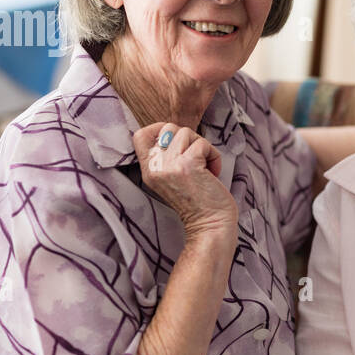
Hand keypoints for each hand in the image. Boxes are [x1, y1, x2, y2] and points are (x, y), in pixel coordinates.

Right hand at [132, 122, 237, 240]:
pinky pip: (203, 144)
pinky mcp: (187, 165)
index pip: (140, 135)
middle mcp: (155, 167)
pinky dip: (214, 156)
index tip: (178, 142)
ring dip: (203, 147)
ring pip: (187, 132)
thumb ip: (167, 158)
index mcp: (149, 171)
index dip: (159, 128)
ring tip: (205, 167)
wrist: (210, 227)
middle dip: (189, 138)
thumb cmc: (198, 203)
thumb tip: (176, 133)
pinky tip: (213, 173)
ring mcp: (170, 165)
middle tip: (197, 158)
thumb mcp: (171, 179)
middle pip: (168, 127)